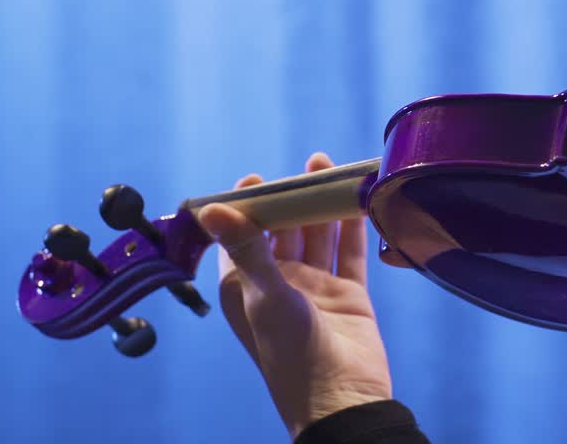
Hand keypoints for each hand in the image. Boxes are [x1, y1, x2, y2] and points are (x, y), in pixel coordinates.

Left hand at [197, 153, 392, 438]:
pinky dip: (352, 224)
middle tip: (302, 166)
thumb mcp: (264, 296)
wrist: (343, 400)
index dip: (244, 208)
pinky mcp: (348, 293)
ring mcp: (314, 286)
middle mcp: (277, 283)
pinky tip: (357, 195)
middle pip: (282, 229)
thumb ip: (246, 249)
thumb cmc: (291, 354)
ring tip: (326, 166)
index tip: (254, 178)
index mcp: (244, 287)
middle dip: (289, 197)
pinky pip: (349, 250)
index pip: (239, 237)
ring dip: (320, 203)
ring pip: (317, 234)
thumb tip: (210, 208)